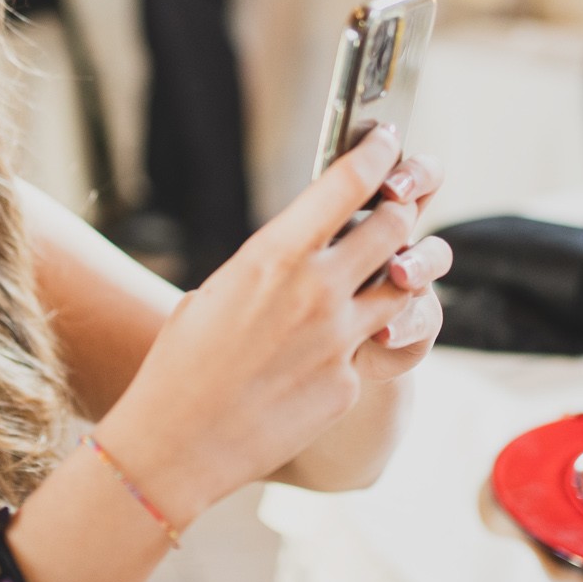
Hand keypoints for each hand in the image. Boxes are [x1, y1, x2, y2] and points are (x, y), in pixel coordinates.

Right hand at [94, 127, 448, 527]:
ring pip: (406, 285)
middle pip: (394, 226)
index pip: (348, 183)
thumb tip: (303, 254)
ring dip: (405, 268)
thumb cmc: (181, 361)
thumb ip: (271, 265)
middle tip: (401, 199)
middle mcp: (317, 290)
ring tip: (394, 264)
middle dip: (404, 205)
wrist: (176, 442)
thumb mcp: (219, 290)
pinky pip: (377, 347)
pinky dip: (366, 337)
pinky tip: (342, 343)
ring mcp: (340, 340)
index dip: (377, 152)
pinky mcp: (349, 384)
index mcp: (274, 254)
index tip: (387, 139)